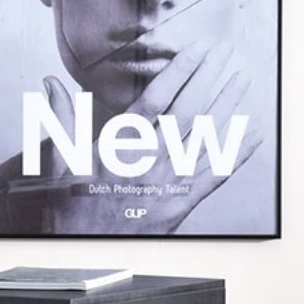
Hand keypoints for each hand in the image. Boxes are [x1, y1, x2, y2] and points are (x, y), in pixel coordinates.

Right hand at [4, 41, 262, 234]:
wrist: (81, 253)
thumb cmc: (70, 210)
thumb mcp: (61, 161)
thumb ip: (63, 120)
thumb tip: (52, 84)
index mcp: (121, 148)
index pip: (156, 101)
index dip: (179, 72)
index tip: (197, 51)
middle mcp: (148, 163)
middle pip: (186, 113)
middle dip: (210, 79)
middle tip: (227, 54)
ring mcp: (167, 185)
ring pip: (203, 139)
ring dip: (226, 107)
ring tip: (243, 81)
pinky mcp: (180, 207)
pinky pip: (214, 177)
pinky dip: (235, 156)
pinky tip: (250, 137)